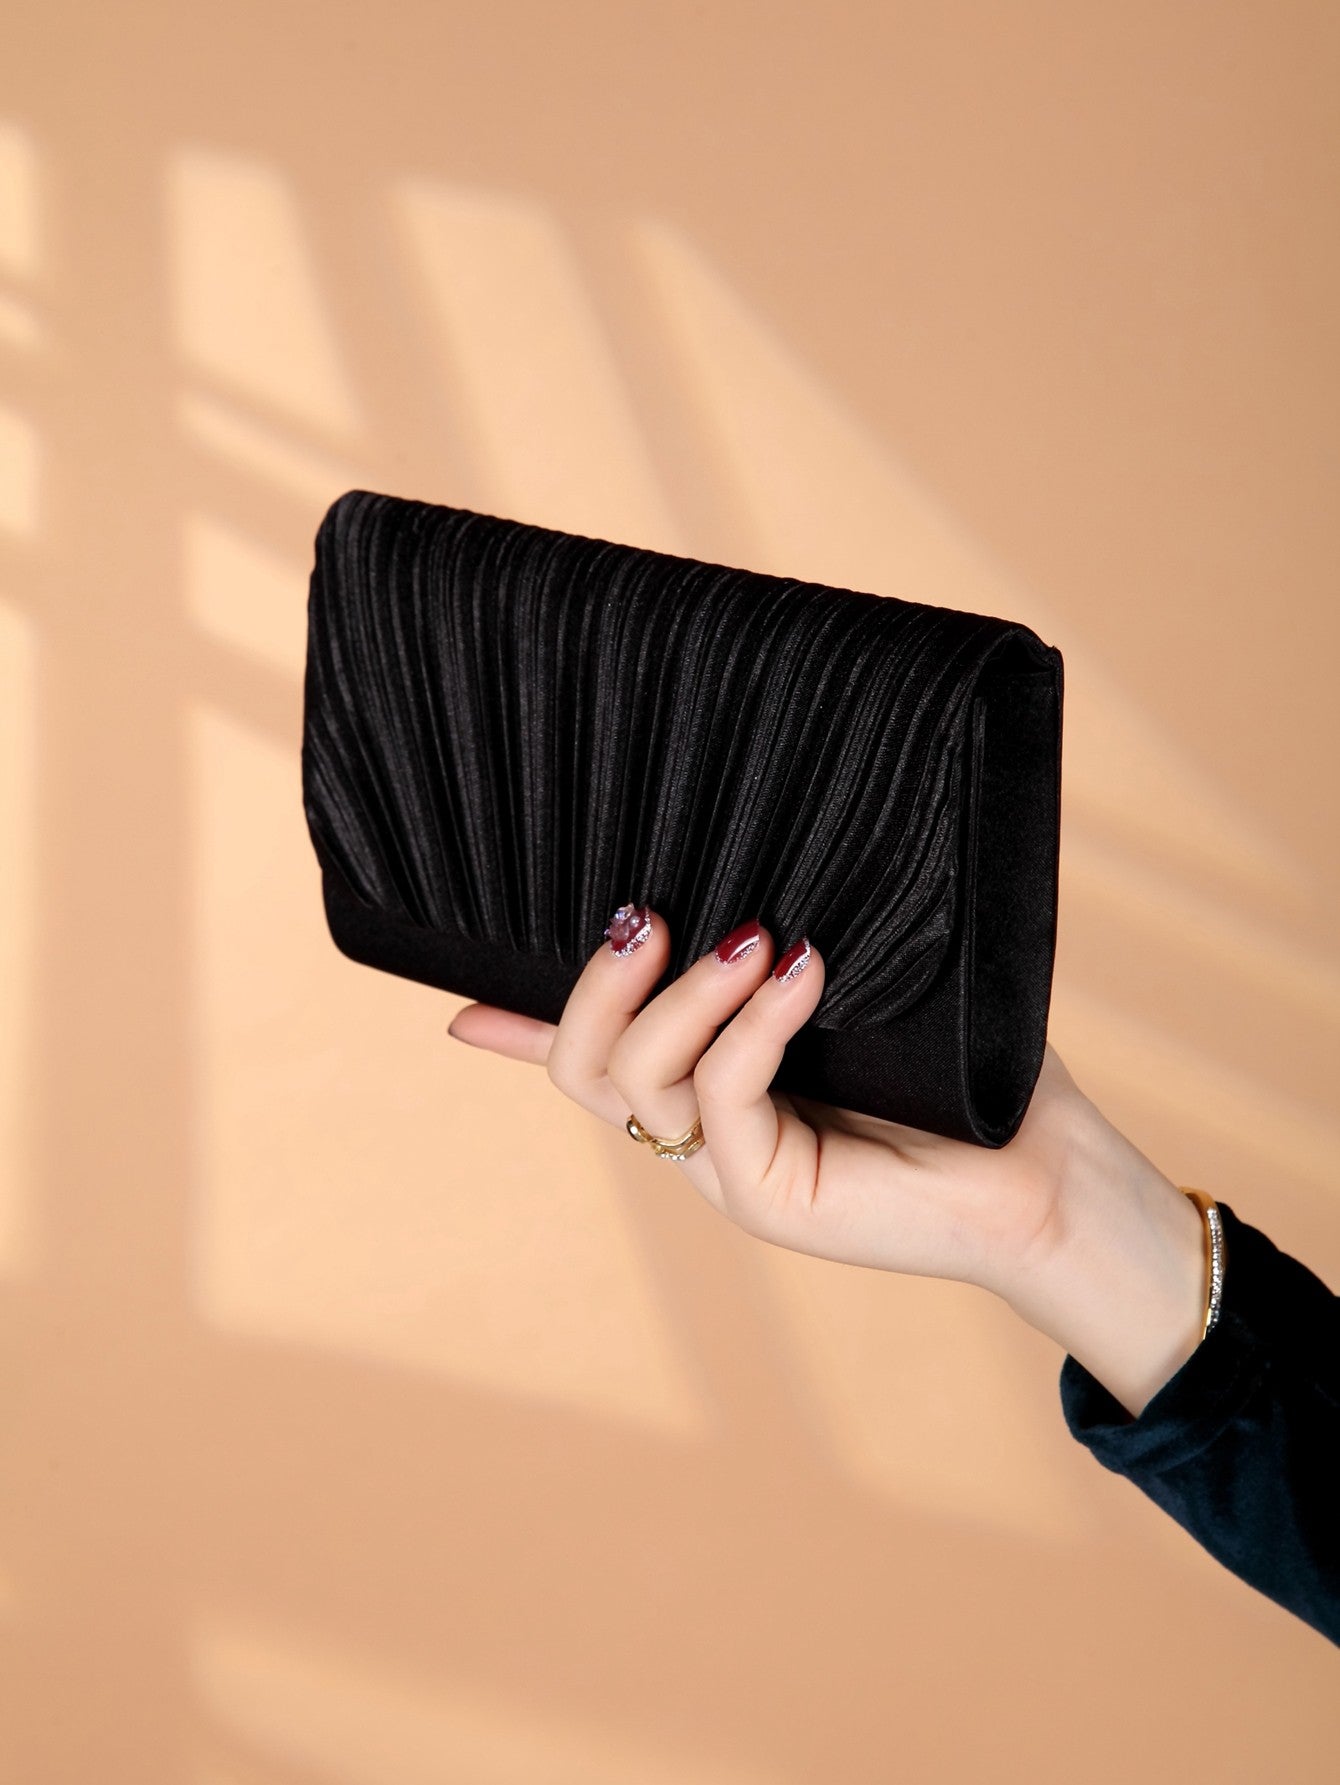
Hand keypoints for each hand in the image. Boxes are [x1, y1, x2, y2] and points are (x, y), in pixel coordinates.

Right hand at [446, 907, 1207, 1414]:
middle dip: (592, 984)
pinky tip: (802, 969)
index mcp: (711, 1090)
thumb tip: (768, 890)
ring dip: (678, 995)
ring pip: (636, 1082)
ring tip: (748, 934)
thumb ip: (793, 961)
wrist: (1051, 1179)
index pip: (591, 1059)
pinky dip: (753, 1024)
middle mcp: (703, 1137)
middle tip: (644, 911)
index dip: (520, 1029)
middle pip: (584, 1068)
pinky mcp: (774, 1202)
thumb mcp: (864, 1002)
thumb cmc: (969, 1079)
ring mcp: (731, 1175)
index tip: (461, 999)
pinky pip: (721, 1098)